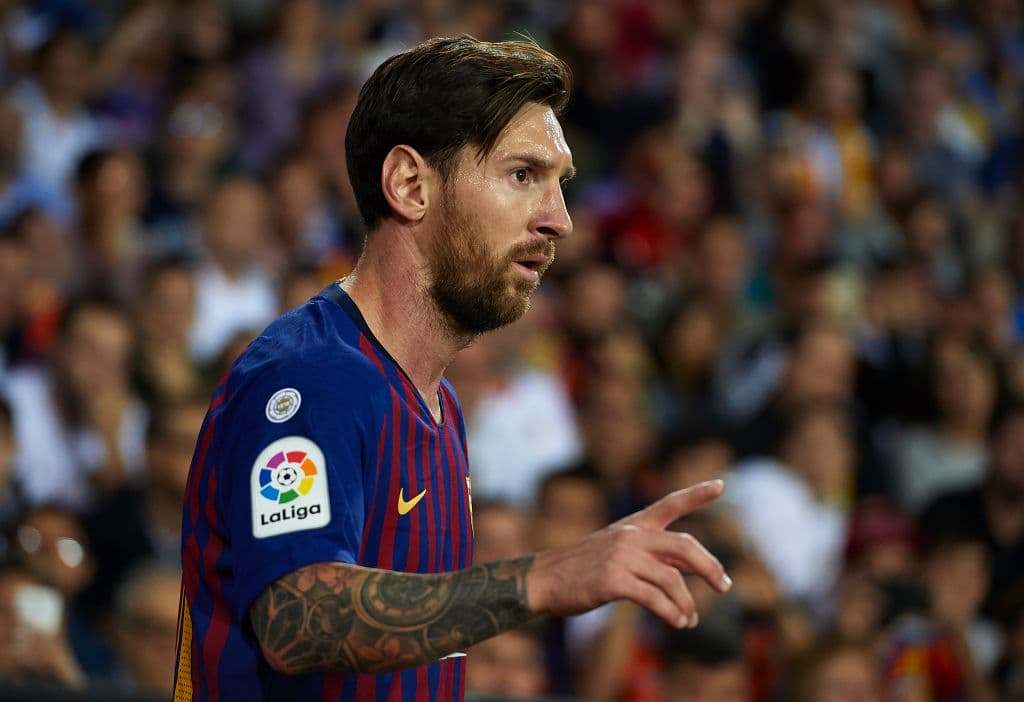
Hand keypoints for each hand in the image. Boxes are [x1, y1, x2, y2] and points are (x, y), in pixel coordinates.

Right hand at [526, 480, 731, 628]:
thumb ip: (654, 555)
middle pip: (685, 546)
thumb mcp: (618, 551)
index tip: (721, 485)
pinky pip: (653, 598)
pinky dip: (670, 612)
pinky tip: (677, 622)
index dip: (696, 495)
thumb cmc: (583, 569)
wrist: (544, 578)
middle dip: (710, 567)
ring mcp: (621, 556)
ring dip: (687, 603)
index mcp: (633, 525)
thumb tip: (693, 568)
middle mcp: (630, 535)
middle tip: (725, 587)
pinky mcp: (613, 580)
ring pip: (672, 579)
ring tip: (689, 620)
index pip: (670, 504)